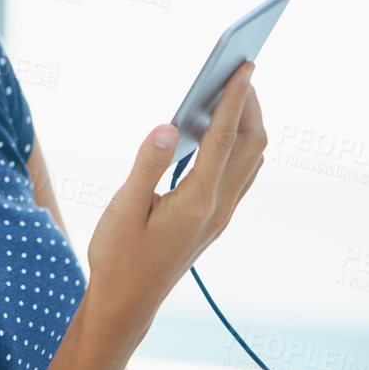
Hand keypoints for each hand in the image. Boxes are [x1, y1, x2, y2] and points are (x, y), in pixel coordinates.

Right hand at [86, 62, 266, 342]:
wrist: (126, 303)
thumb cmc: (118, 255)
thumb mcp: (123, 208)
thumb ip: (146, 164)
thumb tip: (169, 125)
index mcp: (197, 201)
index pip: (224, 138)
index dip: (234, 98)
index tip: (243, 67)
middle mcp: (217, 208)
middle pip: (250, 145)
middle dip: (249, 104)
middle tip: (237, 70)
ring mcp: (219, 216)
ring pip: (250, 160)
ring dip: (248, 124)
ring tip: (232, 92)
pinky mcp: (212, 219)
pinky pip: (241, 173)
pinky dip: (240, 144)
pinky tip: (220, 131)